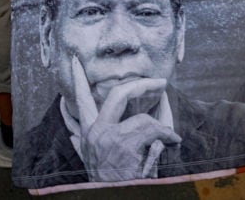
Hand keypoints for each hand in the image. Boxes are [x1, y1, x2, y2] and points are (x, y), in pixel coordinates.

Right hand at [72, 56, 181, 180]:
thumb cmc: (109, 183)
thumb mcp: (89, 163)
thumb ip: (80, 146)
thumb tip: (72, 132)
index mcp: (88, 135)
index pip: (80, 102)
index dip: (78, 80)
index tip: (77, 61)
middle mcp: (95, 133)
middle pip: (116, 95)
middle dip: (141, 85)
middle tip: (159, 82)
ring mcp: (109, 139)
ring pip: (140, 116)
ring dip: (161, 123)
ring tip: (170, 135)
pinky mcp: (124, 146)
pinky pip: (152, 129)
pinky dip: (167, 135)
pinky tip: (172, 142)